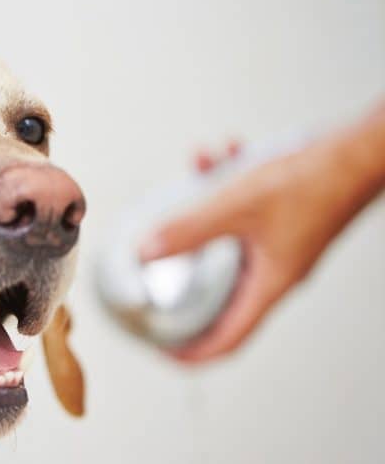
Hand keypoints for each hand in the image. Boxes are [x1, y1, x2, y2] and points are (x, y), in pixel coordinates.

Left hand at [139, 104, 384, 362]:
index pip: (229, 339)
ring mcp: (279, 245)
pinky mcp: (282, 217)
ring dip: (203, 207)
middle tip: (151, 274)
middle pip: (221, 292)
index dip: (194, 352)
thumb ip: (189, 230)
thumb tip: (145, 252)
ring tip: (194, 170)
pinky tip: (217, 152)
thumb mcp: (237, 206)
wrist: (359, 151)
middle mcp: (275, 271)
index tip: (163, 350)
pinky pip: (241, 208)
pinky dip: (224, 183)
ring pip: (226, 237)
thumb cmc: (312, 181)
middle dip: (184, 276)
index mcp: (270, 284)